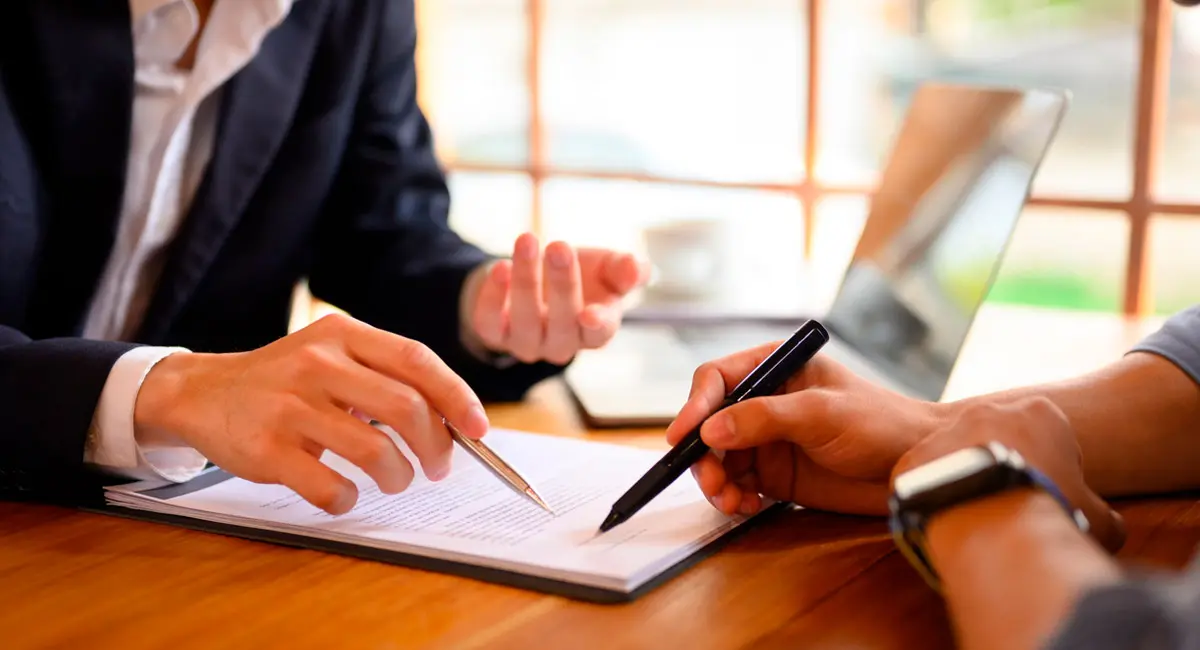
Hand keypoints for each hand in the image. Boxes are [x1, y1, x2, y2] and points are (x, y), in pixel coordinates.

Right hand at [133, 313, 489, 514]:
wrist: (201, 393)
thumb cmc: (285, 380)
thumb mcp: (331, 355)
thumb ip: (384, 376)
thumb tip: (453, 420)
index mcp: (341, 335)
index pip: (416, 360)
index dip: (456, 396)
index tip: (478, 428)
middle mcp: (316, 364)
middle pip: (405, 407)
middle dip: (435, 445)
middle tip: (437, 467)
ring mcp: (289, 406)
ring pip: (374, 451)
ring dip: (398, 476)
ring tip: (396, 480)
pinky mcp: (266, 449)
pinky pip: (329, 487)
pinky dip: (348, 500)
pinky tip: (345, 495)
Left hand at [467, 233, 647, 364]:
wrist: (538, 274)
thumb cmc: (584, 275)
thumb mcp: (608, 267)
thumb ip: (626, 269)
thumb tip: (635, 268)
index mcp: (595, 330)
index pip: (599, 334)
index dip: (596, 325)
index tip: (590, 312)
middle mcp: (562, 343)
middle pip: (562, 323)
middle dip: (562, 284)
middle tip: (559, 246)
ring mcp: (527, 343)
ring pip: (525, 321)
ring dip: (526, 280)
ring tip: (527, 241)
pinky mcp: (496, 334)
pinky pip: (490, 324)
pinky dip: (492, 298)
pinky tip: (499, 268)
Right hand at [667, 342, 944, 516]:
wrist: (915, 466)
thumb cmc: (879, 423)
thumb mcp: (820, 414)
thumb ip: (763, 418)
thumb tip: (710, 431)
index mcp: (774, 368)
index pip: (717, 379)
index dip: (695, 406)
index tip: (683, 437)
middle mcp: (763, 401)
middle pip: (709, 423)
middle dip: (703, 454)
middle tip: (712, 482)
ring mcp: (766, 438)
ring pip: (718, 457)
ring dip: (715, 480)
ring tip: (730, 501)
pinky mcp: (773, 473)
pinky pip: (736, 483)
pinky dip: (732, 497)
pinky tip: (746, 507)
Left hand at [893, 398, 1125, 552]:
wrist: (994, 522)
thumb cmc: (1053, 515)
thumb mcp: (1098, 519)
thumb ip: (1105, 516)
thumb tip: (1110, 526)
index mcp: (1039, 412)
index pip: (1048, 438)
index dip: (1051, 471)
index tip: (1046, 497)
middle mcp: (987, 411)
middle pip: (998, 442)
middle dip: (1003, 469)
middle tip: (1008, 507)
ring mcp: (944, 431)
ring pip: (956, 457)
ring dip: (964, 482)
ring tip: (976, 519)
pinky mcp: (911, 458)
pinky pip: (921, 479)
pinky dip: (930, 500)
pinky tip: (943, 522)